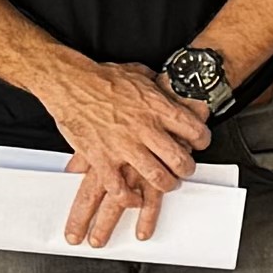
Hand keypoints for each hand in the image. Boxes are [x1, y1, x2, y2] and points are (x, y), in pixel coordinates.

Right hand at [43, 56, 213, 246]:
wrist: (71, 82)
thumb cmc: (101, 77)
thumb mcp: (139, 73)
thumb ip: (156, 84)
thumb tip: (166, 84)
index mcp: (157, 108)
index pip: (193, 129)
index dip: (202, 139)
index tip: (200, 143)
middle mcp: (144, 129)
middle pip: (179, 159)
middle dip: (187, 168)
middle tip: (185, 170)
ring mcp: (124, 146)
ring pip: (157, 177)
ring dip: (166, 184)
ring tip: (167, 184)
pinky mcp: (102, 159)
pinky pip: (120, 189)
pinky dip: (130, 198)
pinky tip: (135, 199)